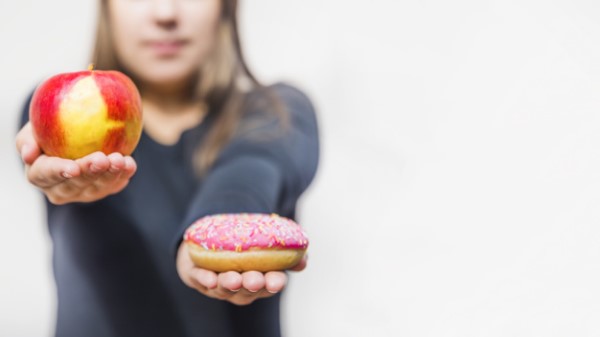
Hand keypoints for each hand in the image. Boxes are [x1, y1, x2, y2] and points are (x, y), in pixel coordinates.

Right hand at [16, 122, 136, 204]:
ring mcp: (83, 192)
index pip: (44, 175)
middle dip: (90, 172)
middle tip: (102, 159)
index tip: (73, 167)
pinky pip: (114, 184)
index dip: (59, 172)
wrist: (75, 131)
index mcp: (38, 174)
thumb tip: (28, 154)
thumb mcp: (35, 126)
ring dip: (110, 174)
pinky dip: (123, 174)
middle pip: (75, 184)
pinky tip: (129, 164)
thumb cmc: (49, 126)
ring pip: (97, 187)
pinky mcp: (103, 189)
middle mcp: (60, 188)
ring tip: (119, 160)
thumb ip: (28, 137)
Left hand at [176, 242, 306, 305]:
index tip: (277, 280)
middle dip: (251, 285)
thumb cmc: (245, 242)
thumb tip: (304, 259)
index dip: (274, 283)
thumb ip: (286, 249)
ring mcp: (218, 283)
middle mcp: (239, 287)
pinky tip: (209, 278)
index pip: (270, 285)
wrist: (211, 235)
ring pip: (224, 288)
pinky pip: (199, 280)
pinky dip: (204, 280)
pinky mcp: (197, 275)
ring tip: (234, 278)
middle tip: (255, 279)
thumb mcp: (267, 240)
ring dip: (229, 284)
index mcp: (260, 280)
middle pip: (247, 291)